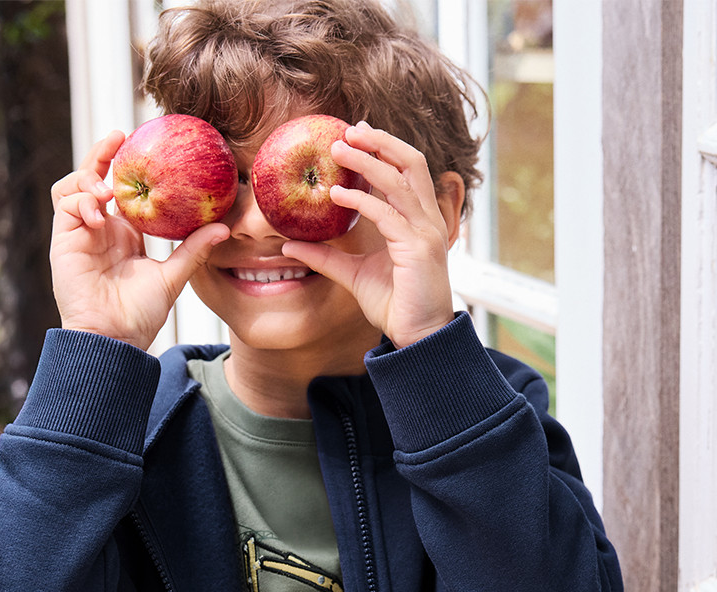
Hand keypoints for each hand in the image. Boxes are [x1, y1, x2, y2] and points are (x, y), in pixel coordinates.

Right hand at [49, 131, 229, 350]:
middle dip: (101, 155)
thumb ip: (194, 250)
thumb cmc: (142, 314)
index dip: (128, 167)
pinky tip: (100, 210)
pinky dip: (81, 199)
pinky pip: (65, 204)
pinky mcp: (64, 241)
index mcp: (125, 235)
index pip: (123, 191)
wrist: (115, 338)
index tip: (144, 146)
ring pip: (72, 186)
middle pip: (93, 179)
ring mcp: (80, 234)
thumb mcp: (172, 277)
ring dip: (87, 176)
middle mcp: (100, 230)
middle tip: (120, 138)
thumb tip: (224, 228)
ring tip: (108, 188)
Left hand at [278, 122, 462, 349]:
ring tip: (338, 148)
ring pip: (400, 180)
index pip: (406, 170)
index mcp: (419, 219)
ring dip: (368, 160)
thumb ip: (326, 257)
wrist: (418, 336)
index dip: (384, 147)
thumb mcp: (353, 275)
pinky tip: (335, 195)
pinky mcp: (418, 248)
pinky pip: (386, 214)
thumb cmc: (394, 305)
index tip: (355, 133)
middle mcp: (427, 220)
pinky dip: (360, 200)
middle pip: (412, 162)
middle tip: (348, 129)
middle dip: (381, 141)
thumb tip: (289, 244)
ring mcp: (426, 232)